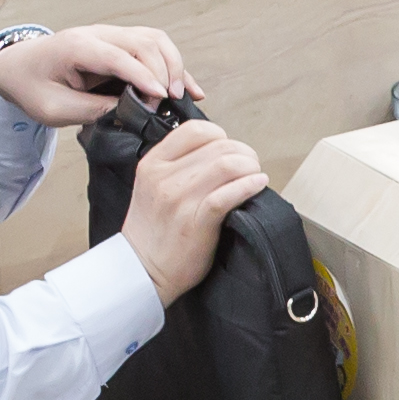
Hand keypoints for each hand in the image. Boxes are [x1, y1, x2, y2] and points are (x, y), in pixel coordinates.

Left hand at [0, 25, 192, 128]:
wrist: (18, 67)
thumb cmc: (32, 87)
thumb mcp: (54, 108)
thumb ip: (91, 109)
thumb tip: (131, 112)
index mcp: (76, 46)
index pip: (118, 56)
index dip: (142, 75)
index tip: (161, 97)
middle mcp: (97, 34)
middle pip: (143, 43)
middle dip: (162, 73)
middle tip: (164, 104)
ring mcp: (111, 35)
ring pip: (155, 40)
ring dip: (173, 66)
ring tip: (180, 96)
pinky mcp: (120, 43)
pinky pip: (154, 47)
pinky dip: (174, 65)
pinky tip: (189, 88)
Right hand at [118, 120, 271, 304]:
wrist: (141, 269)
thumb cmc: (153, 230)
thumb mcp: (153, 186)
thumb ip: (178, 165)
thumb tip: (220, 152)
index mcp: (154, 163)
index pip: (196, 129)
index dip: (222, 136)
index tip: (231, 151)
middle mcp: (164, 176)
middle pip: (219, 146)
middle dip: (244, 154)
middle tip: (251, 167)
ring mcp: (179, 198)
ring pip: (227, 164)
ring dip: (250, 168)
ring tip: (255, 177)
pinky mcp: (196, 220)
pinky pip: (229, 193)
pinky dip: (250, 186)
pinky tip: (257, 186)